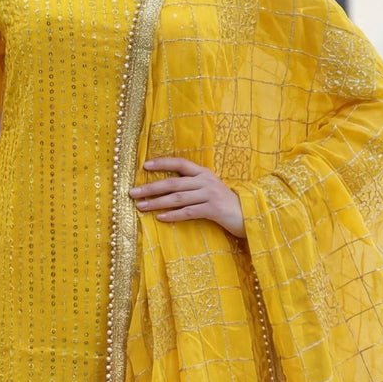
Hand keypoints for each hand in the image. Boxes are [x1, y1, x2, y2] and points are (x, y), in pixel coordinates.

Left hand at [129, 157, 244, 237]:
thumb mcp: (210, 189)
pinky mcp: (213, 209)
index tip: (144, 166)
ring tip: (140, 206)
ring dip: (157, 203)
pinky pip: (188, 212)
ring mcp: (210, 194)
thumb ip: (193, 185)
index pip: (180, 163)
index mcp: (204, 173)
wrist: (250, 214)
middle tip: (132, 193)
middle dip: (150, 188)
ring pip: (177, 198)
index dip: (162, 163)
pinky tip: (160, 218)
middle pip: (173, 182)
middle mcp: (205, 181)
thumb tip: (167, 189)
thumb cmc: (226, 204)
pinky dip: (173, 215)